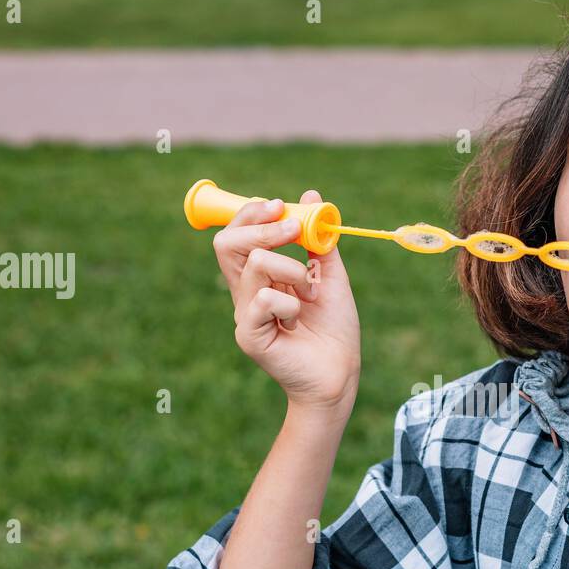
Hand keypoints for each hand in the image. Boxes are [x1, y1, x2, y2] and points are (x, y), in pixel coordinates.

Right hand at [212, 189, 360, 413]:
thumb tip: (310, 196)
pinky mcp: (249, 336)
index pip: (236, 234)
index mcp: (260, 277)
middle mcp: (246, 293)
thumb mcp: (330, 277)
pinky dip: (290, 303)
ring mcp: (245, 315)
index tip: (281, 205)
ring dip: (292, 270)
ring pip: (255, 264)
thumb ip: (318, 241)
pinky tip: (298, 321)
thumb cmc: (334, 329)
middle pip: (227, 242)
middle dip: (263, 227)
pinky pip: (264, 299)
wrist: (341, 373)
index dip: (251, 213)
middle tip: (294, 231)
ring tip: (309, 293)